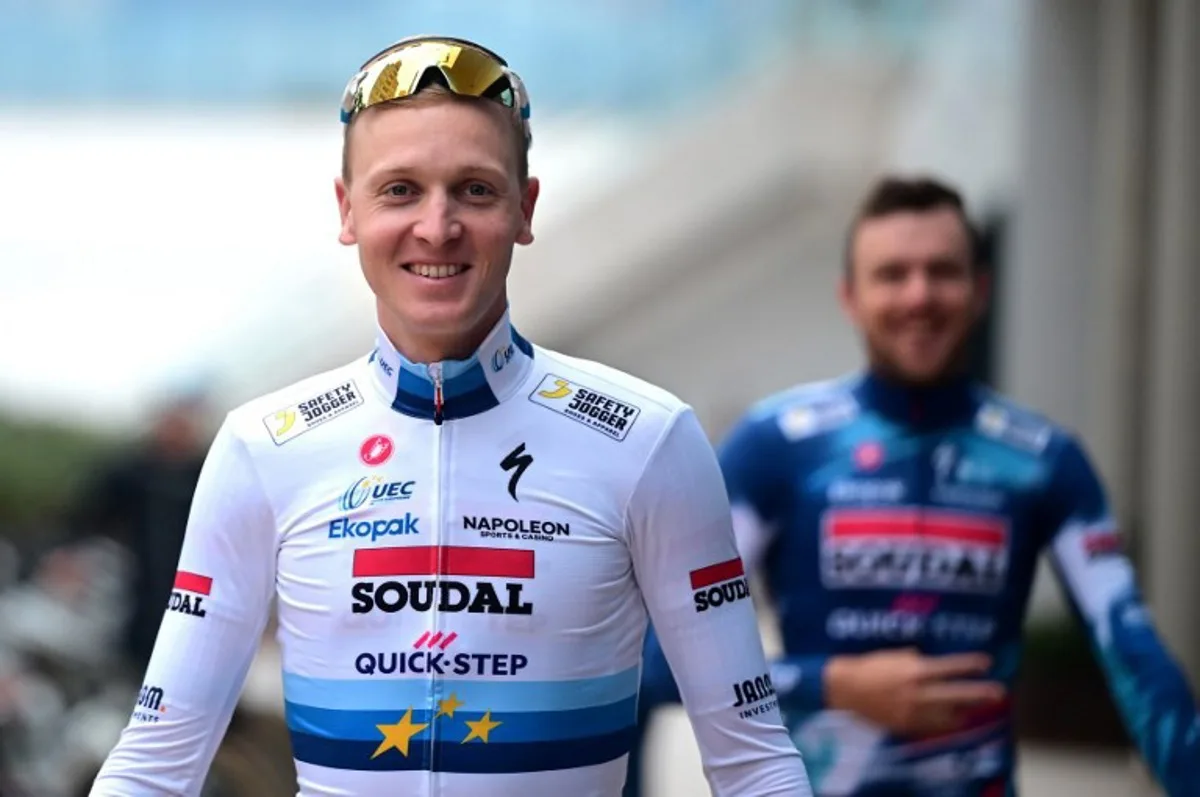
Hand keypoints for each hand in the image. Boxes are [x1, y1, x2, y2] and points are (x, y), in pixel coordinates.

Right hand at [825, 647, 1005, 737]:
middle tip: (999, 692)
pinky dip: (946, 723)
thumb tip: (931, 661)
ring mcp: (914, 713)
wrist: (845, 689)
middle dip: (980, 693)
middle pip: (957, 694)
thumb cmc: (869, 666)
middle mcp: (919, 693)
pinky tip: (953, 719)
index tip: (987, 663)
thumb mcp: (894, 655)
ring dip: (965, 710)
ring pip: (949, 715)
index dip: (970, 665)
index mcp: (915, 671)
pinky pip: (933, 727)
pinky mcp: (907, 726)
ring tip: (976, 708)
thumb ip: (915, 659)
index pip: (950, 667)